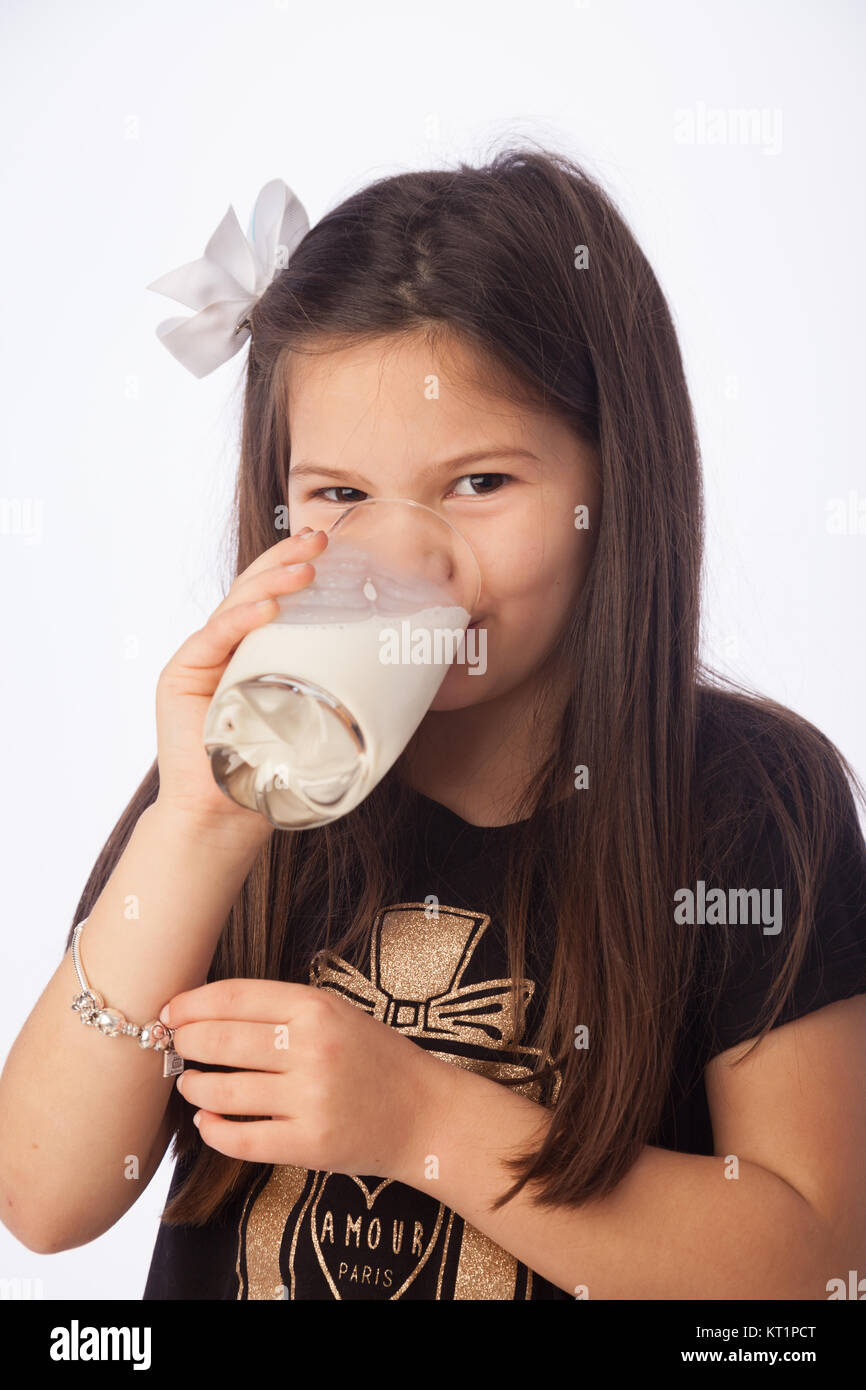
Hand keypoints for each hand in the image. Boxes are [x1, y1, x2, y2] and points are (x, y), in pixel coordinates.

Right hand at [153, 527, 328, 842]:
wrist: (226, 815)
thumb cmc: (276, 770)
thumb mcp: (317, 719)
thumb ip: (341, 690)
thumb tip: (409, 676)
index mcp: (258, 649)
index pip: (278, 596)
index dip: (300, 565)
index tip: (335, 545)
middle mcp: (228, 645)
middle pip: (256, 588)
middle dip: (289, 559)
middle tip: (323, 539)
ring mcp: (203, 657)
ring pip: (238, 604)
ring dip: (274, 582)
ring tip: (306, 568)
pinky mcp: (180, 674)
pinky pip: (215, 637)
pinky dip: (242, 619)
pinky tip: (268, 608)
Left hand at [163, 978, 437, 1179]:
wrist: (423, 1113)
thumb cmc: (374, 1058)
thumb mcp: (337, 1014)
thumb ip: (281, 1010)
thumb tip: (209, 1012)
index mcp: (317, 1008)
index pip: (235, 997)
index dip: (193, 1004)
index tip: (171, 1012)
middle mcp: (312, 1049)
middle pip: (221, 1040)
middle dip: (186, 1042)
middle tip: (173, 1045)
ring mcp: (310, 1099)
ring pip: (224, 1091)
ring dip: (194, 1086)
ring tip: (189, 1082)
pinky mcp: (309, 1144)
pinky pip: (242, 1139)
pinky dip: (214, 1130)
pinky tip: (207, 1120)